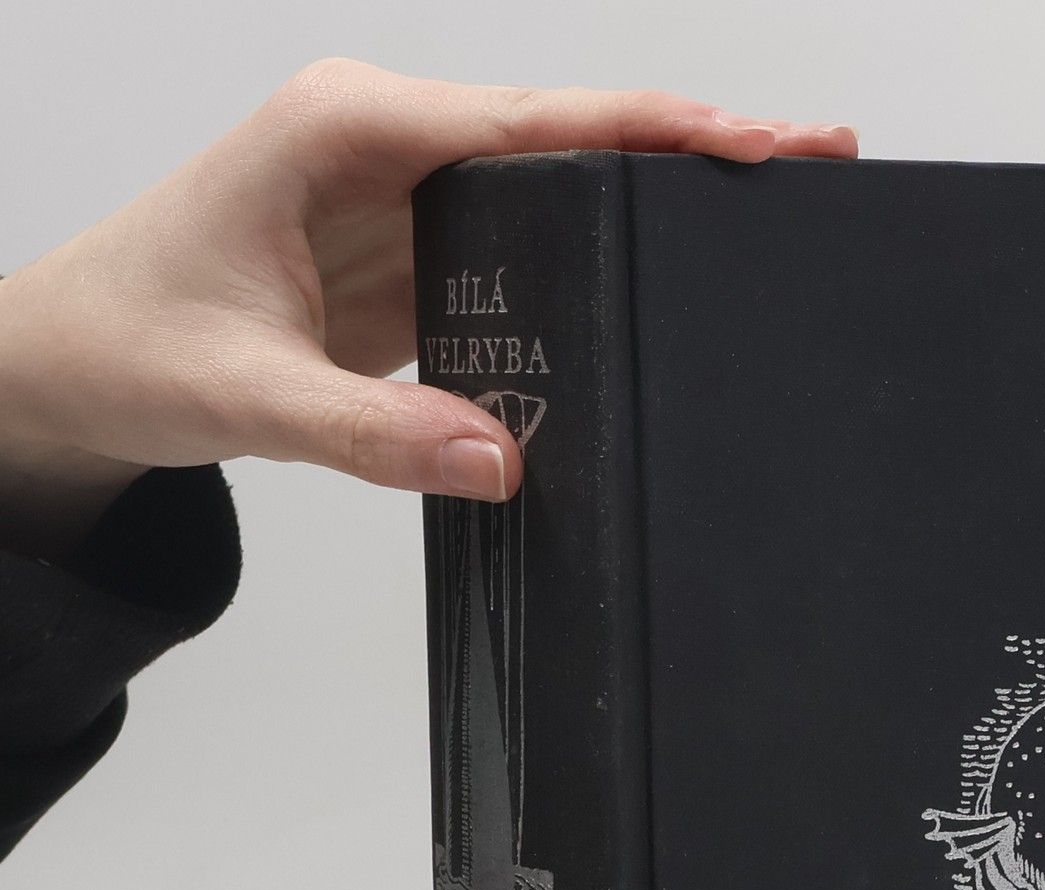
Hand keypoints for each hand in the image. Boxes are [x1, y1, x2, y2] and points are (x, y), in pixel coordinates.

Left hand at [0, 60, 856, 558]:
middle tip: (811, 162)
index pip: (534, 119)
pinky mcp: (420, 251)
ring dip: (662, 193)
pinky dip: (611, 252)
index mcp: (347, 130)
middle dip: (695, 144)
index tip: (757, 143)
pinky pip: (533, 240)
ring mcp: (410, 194)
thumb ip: (371, 432)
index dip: (657, 130)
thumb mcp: (243, 396)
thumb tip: (502, 457)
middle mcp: (388, 141)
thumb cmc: (130, 345)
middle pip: (574, 130)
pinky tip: (673, 272)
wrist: (74, 365)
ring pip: (563, 179)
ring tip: (772, 206)